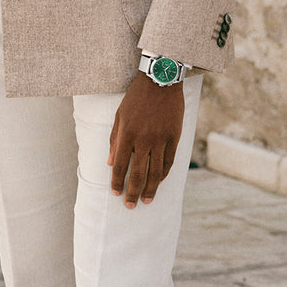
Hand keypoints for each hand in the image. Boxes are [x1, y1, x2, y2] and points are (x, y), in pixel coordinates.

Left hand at [107, 71, 184, 207]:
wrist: (160, 80)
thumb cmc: (136, 96)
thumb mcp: (120, 114)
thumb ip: (115, 139)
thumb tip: (111, 162)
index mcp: (127, 133)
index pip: (120, 165)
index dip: (117, 182)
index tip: (115, 194)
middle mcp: (144, 139)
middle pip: (137, 173)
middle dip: (132, 192)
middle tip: (130, 206)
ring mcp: (161, 139)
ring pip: (156, 172)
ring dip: (150, 189)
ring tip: (146, 200)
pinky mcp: (174, 137)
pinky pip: (170, 162)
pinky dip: (164, 174)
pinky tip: (159, 182)